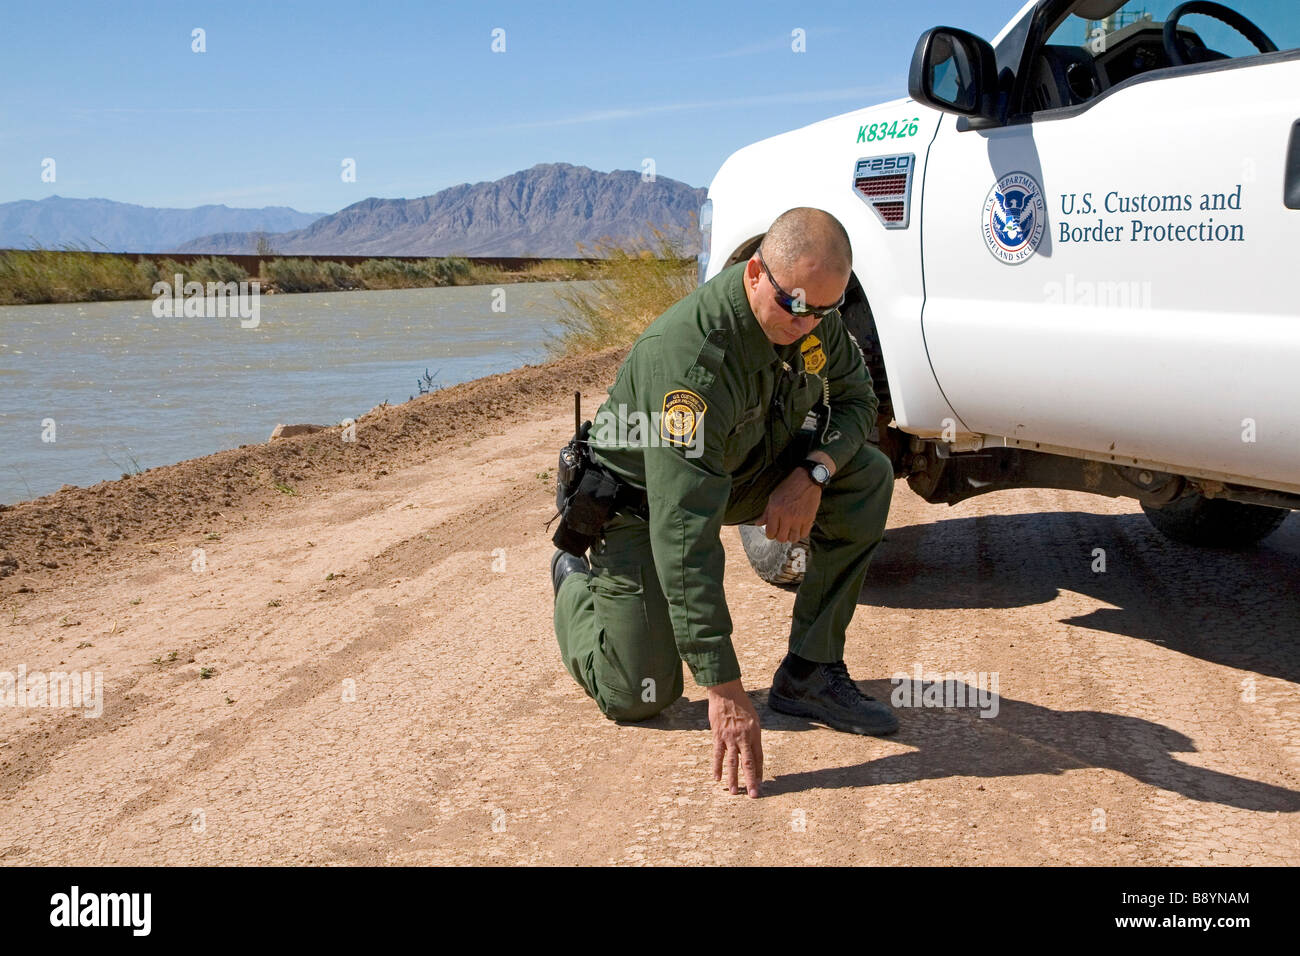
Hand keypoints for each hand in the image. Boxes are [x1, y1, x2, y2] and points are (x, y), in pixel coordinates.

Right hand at [708, 679, 762, 796]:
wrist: (726, 692)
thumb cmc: (741, 704)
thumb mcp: (753, 718)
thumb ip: (752, 735)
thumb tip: (752, 749)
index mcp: (755, 733)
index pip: (759, 757)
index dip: (760, 771)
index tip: (761, 784)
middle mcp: (744, 737)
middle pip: (748, 763)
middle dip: (751, 780)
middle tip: (753, 795)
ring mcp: (730, 737)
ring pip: (733, 762)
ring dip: (733, 778)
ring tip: (734, 792)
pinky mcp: (718, 736)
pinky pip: (718, 754)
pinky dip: (717, 766)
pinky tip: (717, 778)